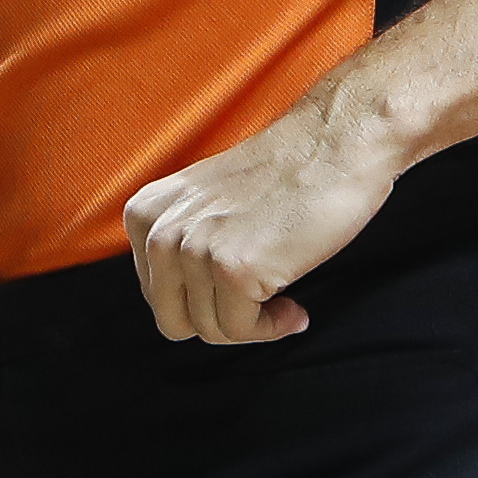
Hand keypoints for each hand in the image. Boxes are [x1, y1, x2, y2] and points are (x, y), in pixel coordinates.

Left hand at [119, 90, 401, 344]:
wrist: (333, 146)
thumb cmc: (282, 179)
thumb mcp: (204, 203)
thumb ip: (181, 242)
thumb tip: (180, 308)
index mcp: (145, 214)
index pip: (157, 295)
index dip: (201, 302)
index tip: (234, 292)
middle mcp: (160, 231)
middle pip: (173, 320)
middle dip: (219, 323)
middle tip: (257, 308)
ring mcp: (194, 249)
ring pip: (210, 330)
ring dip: (253, 327)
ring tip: (284, 301)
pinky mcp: (232, 267)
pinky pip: (241, 330)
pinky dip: (273, 328)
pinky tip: (296, 308)